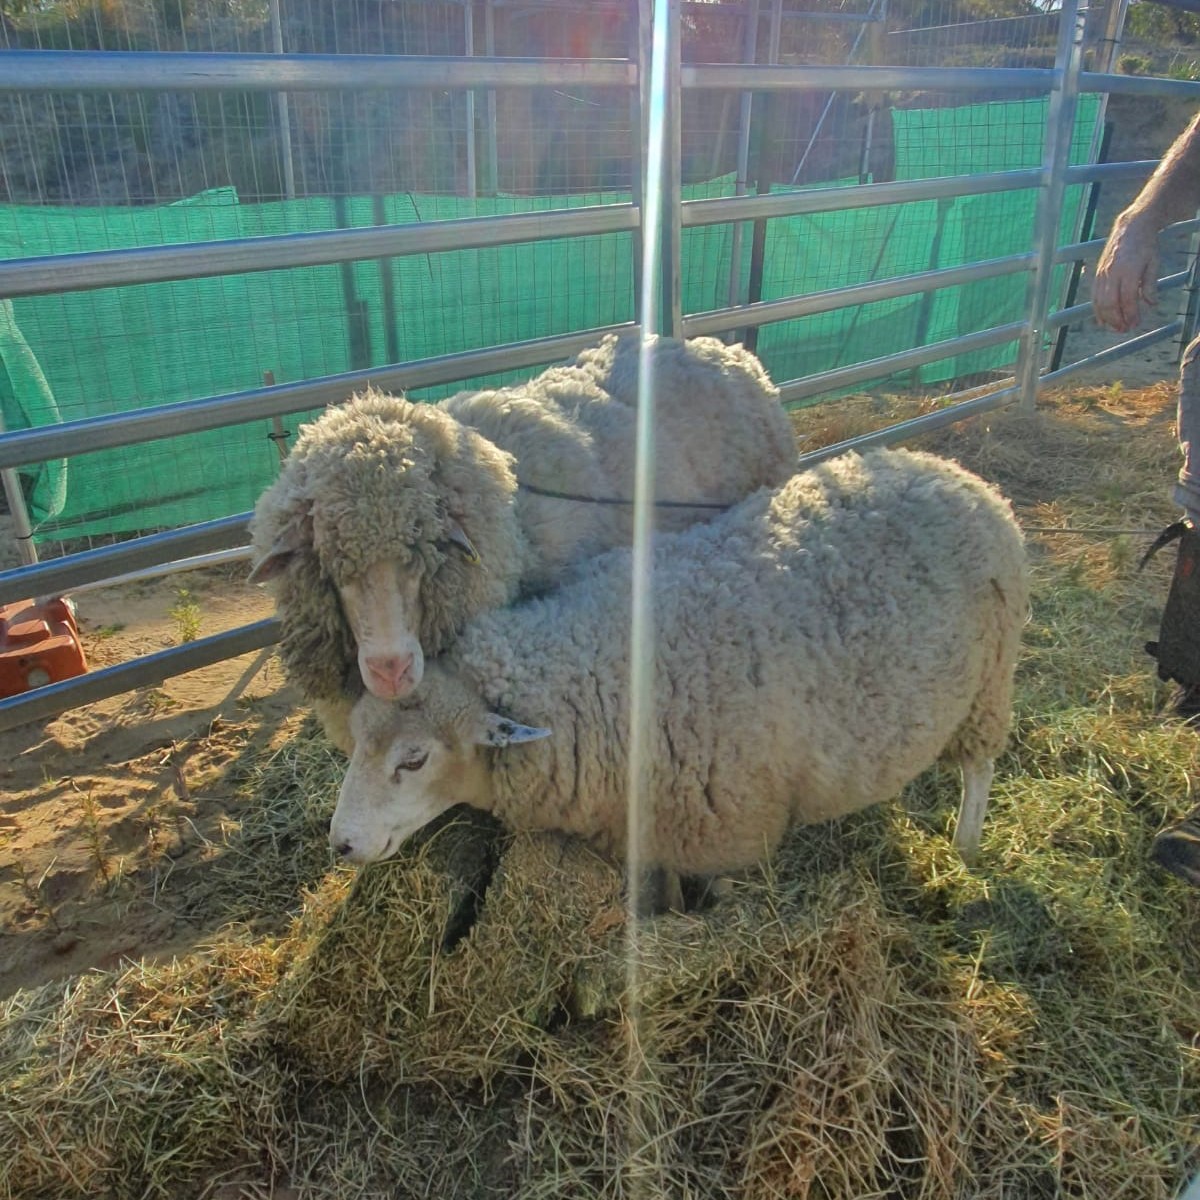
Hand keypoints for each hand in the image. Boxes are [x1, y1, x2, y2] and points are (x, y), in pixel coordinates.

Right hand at [1092, 216, 1159, 332]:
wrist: (1131, 227)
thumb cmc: (1145, 245)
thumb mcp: (1154, 262)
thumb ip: (1150, 285)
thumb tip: (1151, 304)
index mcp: (1128, 270)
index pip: (1128, 298)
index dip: (1131, 314)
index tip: (1135, 323)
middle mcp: (1112, 273)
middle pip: (1110, 303)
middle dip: (1116, 319)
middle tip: (1124, 329)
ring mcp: (1102, 274)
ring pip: (1099, 302)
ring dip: (1106, 318)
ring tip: (1114, 327)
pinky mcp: (1097, 274)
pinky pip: (1094, 296)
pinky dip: (1097, 310)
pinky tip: (1102, 320)